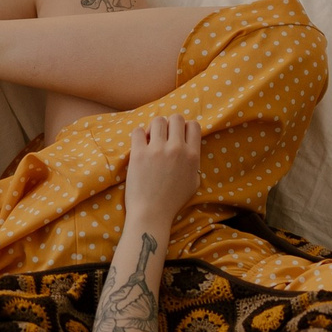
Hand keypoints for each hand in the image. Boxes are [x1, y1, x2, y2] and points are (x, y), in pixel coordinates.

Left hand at [122, 114, 203, 228]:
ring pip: (157, 121)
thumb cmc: (172, 201)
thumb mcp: (194, 182)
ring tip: (150, 140)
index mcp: (192, 156)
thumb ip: (194, 162)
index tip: (178, 136)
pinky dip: (139, 135)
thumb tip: (189, 147)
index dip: (185, 128)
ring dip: (154, 128)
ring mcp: (157, 150)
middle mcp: (177, 149)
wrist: (151, 213)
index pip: (194, 125)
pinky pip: (138, 131)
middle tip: (163, 137)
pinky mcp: (139, 153)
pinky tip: (140, 145)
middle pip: (176, 118)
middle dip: (170, 125)